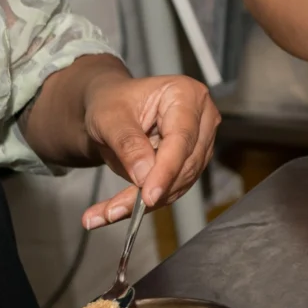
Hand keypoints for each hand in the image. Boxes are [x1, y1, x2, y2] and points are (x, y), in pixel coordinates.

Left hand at [80, 70, 220, 228]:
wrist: (110, 108)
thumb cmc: (111, 102)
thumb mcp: (109, 117)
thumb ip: (127, 142)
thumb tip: (144, 175)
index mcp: (186, 94)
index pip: (182, 138)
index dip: (166, 170)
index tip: (148, 196)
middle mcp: (201, 118)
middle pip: (184, 164)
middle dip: (150, 192)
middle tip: (113, 211)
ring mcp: (199, 143)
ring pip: (179, 183)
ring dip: (143, 203)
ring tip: (105, 213)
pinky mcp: (190, 164)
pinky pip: (171, 190)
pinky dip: (143, 204)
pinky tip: (115, 210)